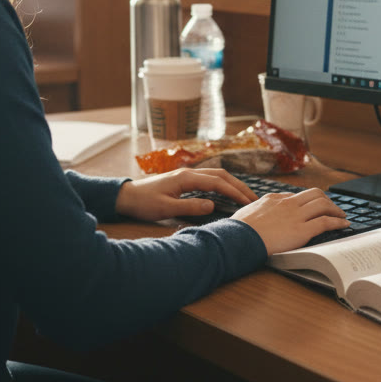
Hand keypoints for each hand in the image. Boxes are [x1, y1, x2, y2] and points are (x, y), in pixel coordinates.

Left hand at [115, 168, 256, 221]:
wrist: (126, 196)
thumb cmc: (144, 203)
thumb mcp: (166, 209)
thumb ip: (190, 207)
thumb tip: (213, 206)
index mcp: (186, 178)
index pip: (218, 183)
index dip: (235, 192)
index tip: (248, 203)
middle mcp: (189, 173)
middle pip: (221, 175)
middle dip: (239, 186)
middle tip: (254, 199)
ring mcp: (186, 175)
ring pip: (216, 175)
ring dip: (232, 184)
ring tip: (245, 196)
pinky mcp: (184, 179)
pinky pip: (209, 179)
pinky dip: (222, 184)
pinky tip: (227, 193)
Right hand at [232, 188, 350, 254]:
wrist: (240, 238)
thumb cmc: (238, 229)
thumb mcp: (246, 211)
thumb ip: (257, 209)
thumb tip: (257, 210)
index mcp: (274, 199)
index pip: (295, 196)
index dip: (306, 201)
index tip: (311, 207)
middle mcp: (288, 203)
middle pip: (314, 194)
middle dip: (325, 200)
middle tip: (331, 208)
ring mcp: (296, 215)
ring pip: (323, 204)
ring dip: (335, 209)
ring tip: (341, 216)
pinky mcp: (303, 230)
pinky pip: (326, 222)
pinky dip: (338, 222)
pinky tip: (344, 225)